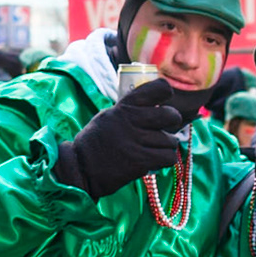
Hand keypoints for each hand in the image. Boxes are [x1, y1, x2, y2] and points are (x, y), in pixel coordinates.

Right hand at [55, 78, 183, 198]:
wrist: (82, 167)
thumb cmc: (96, 142)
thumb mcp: (108, 116)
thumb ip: (129, 109)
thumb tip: (154, 105)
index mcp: (125, 106)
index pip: (157, 89)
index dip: (165, 92)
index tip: (163, 100)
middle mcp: (132, 120)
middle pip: (170, 115)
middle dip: (173, 121)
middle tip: (166, 127)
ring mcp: (137, 141)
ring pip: (171, 140)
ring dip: (166, 146)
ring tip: (154, 149)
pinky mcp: (141, 161)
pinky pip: (168, 157)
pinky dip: (165, 160)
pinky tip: (155, 160)